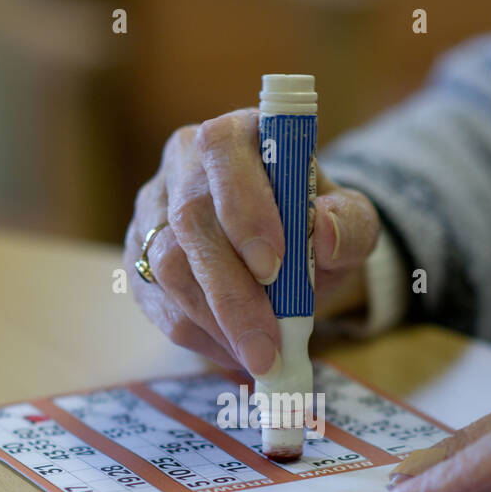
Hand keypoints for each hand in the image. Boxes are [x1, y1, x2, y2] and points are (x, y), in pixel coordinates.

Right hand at [125, 108, 379, 375]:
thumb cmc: (314, 228)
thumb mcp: (351, 222)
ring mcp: (154, 210)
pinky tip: (234, 351)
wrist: (287, 254)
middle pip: (191, 222)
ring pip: (168, 267)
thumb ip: (350, 224)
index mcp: (237, 135)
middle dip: (232, 294)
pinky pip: (155, 300)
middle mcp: (184, 163)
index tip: (273, 267)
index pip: (222, 152)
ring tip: (259, 356)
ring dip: (216, 322)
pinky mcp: (139, 255)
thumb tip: (325, 232)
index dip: (242, 208)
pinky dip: (198, 335)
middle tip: (267, 347)